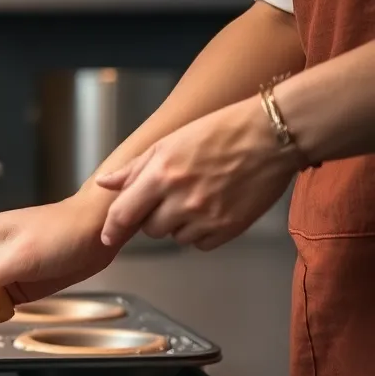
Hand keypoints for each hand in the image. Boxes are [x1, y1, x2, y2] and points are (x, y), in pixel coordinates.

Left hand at [96, 96, 297, 250]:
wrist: (271, 135)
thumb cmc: (218, 132)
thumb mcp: (169, 143)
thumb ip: (134, 168)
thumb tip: (105, 183)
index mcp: (161, 175)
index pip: (123, 214)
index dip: (112, 228)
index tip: (108, 236)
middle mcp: (180, 199)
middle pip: (150, 229)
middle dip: (154, 217)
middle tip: (172, 196)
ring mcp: (206, 216)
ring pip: (175, 237)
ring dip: (179, 224)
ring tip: (197, 198)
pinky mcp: (229, 228)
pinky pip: (201, 244)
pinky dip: (202, 232)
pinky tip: (213, 209)